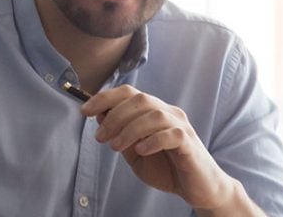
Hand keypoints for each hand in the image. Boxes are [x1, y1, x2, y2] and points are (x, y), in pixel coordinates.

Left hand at [80, 85, 238, 210]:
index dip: (105, 98)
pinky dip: (152, 140)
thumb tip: (100, 115)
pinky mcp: (190, 143)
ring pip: (154, 115)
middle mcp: (169, 113)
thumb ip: (121, 135)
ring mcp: (181, 126)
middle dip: (114, 116)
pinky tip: (141, 151)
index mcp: (155, 111)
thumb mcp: (135, 153)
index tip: (85, 110)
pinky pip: (171, 134)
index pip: (129, 92)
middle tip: (101, 137)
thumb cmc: (167, 168)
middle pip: (140, 99)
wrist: (198, 188)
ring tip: (116, 147)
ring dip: (130, 129)